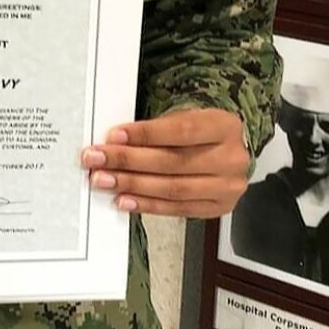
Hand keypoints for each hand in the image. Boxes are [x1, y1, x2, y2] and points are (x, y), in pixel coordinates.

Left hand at [81, 109, 249, 218]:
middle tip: (97, 160)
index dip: (145, 135)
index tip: (113, 136)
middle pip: (173, 162)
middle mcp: (231, 158)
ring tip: (104, 180)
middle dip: (129, 161)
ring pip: (173, 188)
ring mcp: (228, 186)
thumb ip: (155, 130)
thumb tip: (113, 143)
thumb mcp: (184, 118)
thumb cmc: (198, 134)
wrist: (227, 153)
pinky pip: (177, 209)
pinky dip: (147, 205)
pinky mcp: (218, 207)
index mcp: (225, 126)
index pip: (181, 131)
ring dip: (133, 185)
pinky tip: (124, 200)